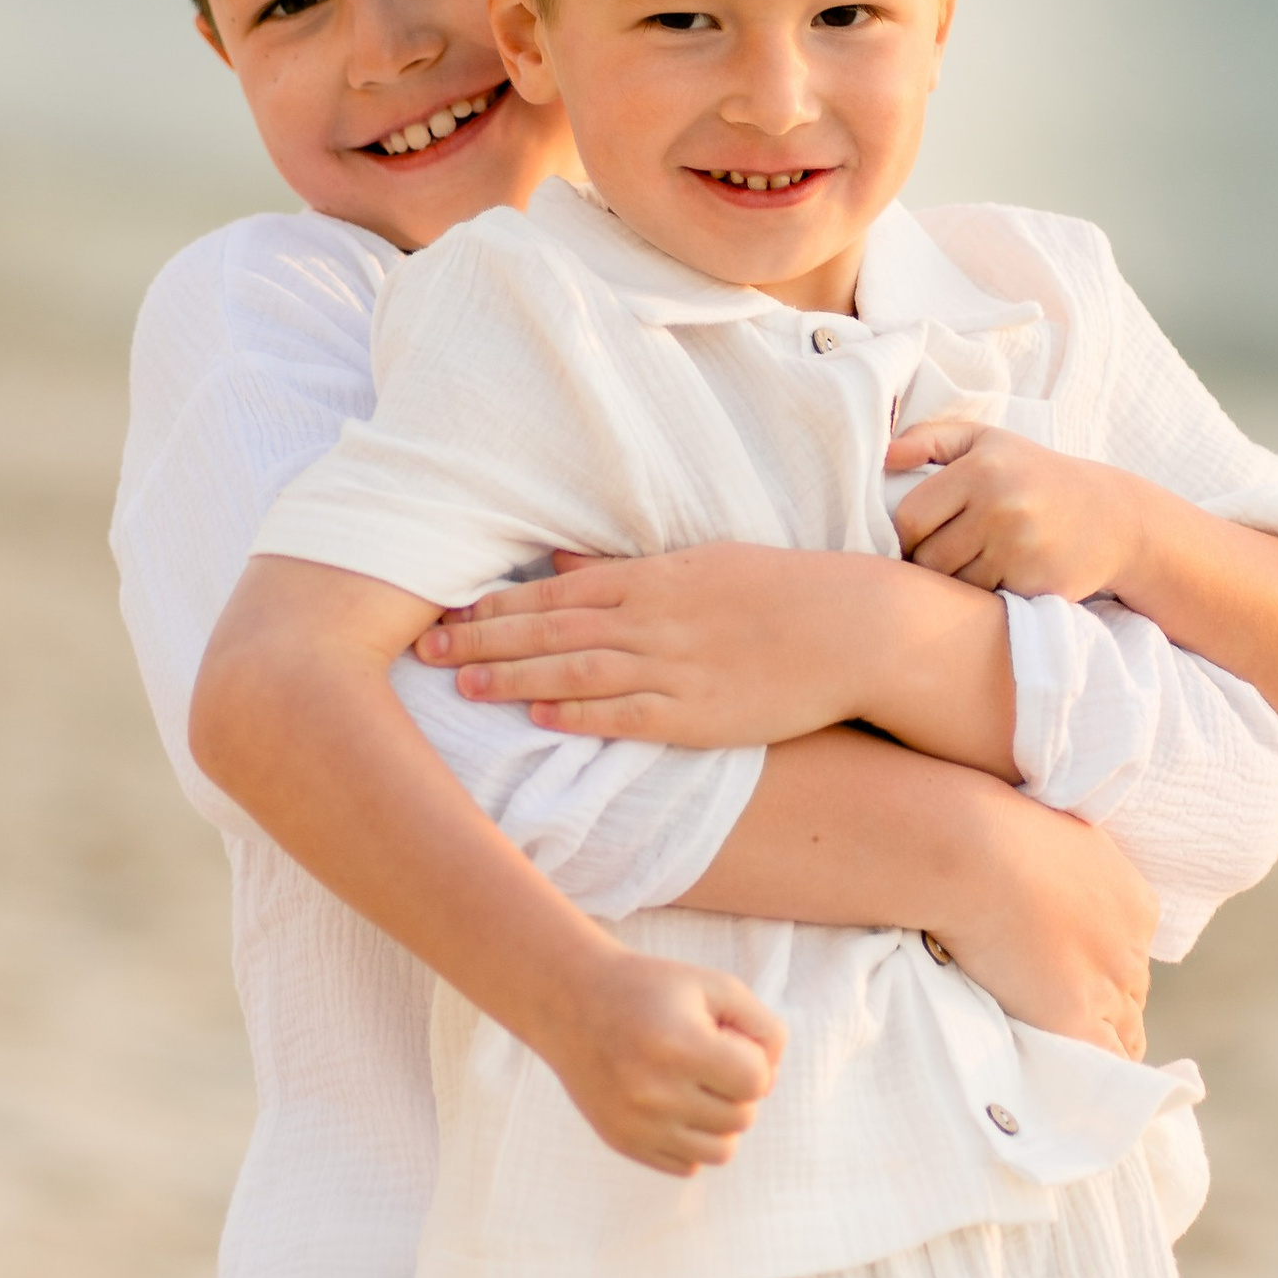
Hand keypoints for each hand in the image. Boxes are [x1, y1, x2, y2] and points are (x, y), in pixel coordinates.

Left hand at [417, 543, 892, 746]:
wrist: (854, 628)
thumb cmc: (779, 591)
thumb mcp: (698, 563)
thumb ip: (623, 570)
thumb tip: (558, 565)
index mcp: (653, 578)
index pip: (554, 591)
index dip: (495, 605)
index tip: (443, 611)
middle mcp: (655, 619)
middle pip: (551, 627)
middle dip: (483, 639)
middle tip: (423, 647)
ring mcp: (676, 667)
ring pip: (577, 669)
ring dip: (514, 675)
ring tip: (461, 684)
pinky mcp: (700, 713)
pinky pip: (628, 713)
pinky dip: (580, 712)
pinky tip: (538, 714)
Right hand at [538, 947, 786, 1172]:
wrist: (571, 1003)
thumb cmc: (653, 990)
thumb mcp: (715, 986)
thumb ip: (764, 1029)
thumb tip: (771, 1081)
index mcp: (679, 1046)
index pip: (756, 1082)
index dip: (754, 1060)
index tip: (727, 1040)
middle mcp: (654, 1092)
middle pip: (743, 1118)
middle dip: (737, 1089)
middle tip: (708, 1059)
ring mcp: (636, 1124)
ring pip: (721, 1151)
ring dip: (721, 1121)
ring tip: (697, 1087)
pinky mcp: (623, 1142)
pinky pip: (688, 1166)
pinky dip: (692, 1141)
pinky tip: (673, 1105)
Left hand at [887, 424, 1152, 601]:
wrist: (1113, 517)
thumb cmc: (1036, 476)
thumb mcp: (988, 442)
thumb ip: (932, 439)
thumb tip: (885, 456)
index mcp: (981, 469)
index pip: (910, 518)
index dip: (907, 534)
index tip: (923, 534)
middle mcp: (1000, 506)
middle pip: (927, 558)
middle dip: (930, 562)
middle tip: (951, 551)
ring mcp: (1020, 548)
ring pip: (953, 585)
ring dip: (957, 582)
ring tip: (980, 561)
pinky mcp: (1037, 584)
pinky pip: (984, 602)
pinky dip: (986, 596)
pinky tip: (1005, 576)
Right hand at [934, 792, 1155, 1058]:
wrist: (973, 848)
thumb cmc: (987, 830)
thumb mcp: (1045, 839)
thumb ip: (1052, 871)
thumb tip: (1022, 884)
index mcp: (1133, 901)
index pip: (1128, 955)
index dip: (1101, 975)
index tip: (1075, 983)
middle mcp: (1132, 945)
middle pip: (1130, 996)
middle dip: (1105, 1014)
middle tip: (1070, 1033)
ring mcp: (1107, 983)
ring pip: (1124, 1034)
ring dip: (1100, 1051)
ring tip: (1074, 1076)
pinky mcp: (1077, 1017)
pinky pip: (1105, 1065)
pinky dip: (1094, 1081)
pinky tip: (1076, 1096)